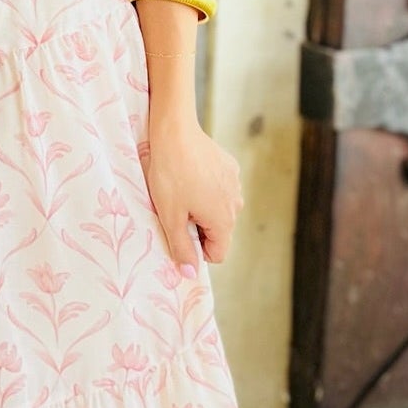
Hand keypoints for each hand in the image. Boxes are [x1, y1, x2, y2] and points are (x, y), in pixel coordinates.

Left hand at [139, 118, 243, 270]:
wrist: (175, 132)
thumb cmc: (170, 176)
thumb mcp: (170, 217)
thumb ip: (181, 248)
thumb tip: (190, 274)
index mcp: (224, 220)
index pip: (217, 254)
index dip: (196, 249)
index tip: (178, 231)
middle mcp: (236, 204)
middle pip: (219, 231)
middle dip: (198, 226)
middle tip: (176, 207)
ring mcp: (235, 184)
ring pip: (219, 209)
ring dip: (202, 206)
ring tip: (181, 189)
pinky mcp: (230, 167)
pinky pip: (219, 188)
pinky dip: (206, 187)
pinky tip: (190, 173)